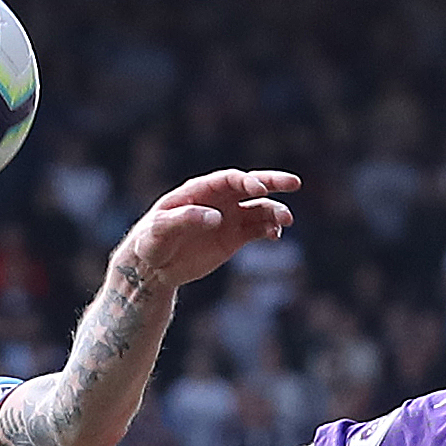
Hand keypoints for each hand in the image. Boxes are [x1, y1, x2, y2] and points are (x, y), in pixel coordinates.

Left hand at [117, 168, 299, 289]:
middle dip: (273, 183)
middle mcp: (218, 200)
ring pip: (259, 209)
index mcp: (199, 190)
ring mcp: (228, 218)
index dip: (246, 181)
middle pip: (251, 186)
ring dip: (275, 213)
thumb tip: (216, 217)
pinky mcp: (233, 238)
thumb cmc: (151, 241)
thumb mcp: (160, 229)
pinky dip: (269, 230)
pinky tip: (275, 234)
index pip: (229, 179)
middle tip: (294, 183)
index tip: (260, 189)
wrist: (153, 266)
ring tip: (286, 221)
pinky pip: (257, 230)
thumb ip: (186, 219)